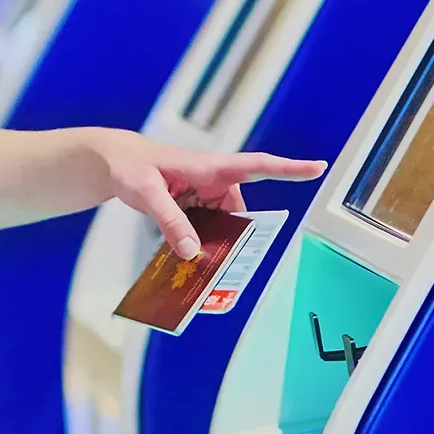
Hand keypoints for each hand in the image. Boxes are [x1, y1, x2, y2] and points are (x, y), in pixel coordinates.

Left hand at [89, 128, 327, 260]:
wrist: (115, 163)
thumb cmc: (132, 166)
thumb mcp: (147, 193)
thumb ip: (170, 221)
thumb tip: (193, 251)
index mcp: (211, 166)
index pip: (258, 166)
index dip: (289, 169)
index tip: (318, 168)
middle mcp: (214, 180)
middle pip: (239, 215)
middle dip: (236, 240)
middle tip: (228, 268)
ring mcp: (205, 195)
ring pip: (223, 227)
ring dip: (215, 246)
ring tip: (203, 270)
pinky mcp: (194, 207)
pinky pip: (206, 229)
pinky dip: (200, 244)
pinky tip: (188, 260)